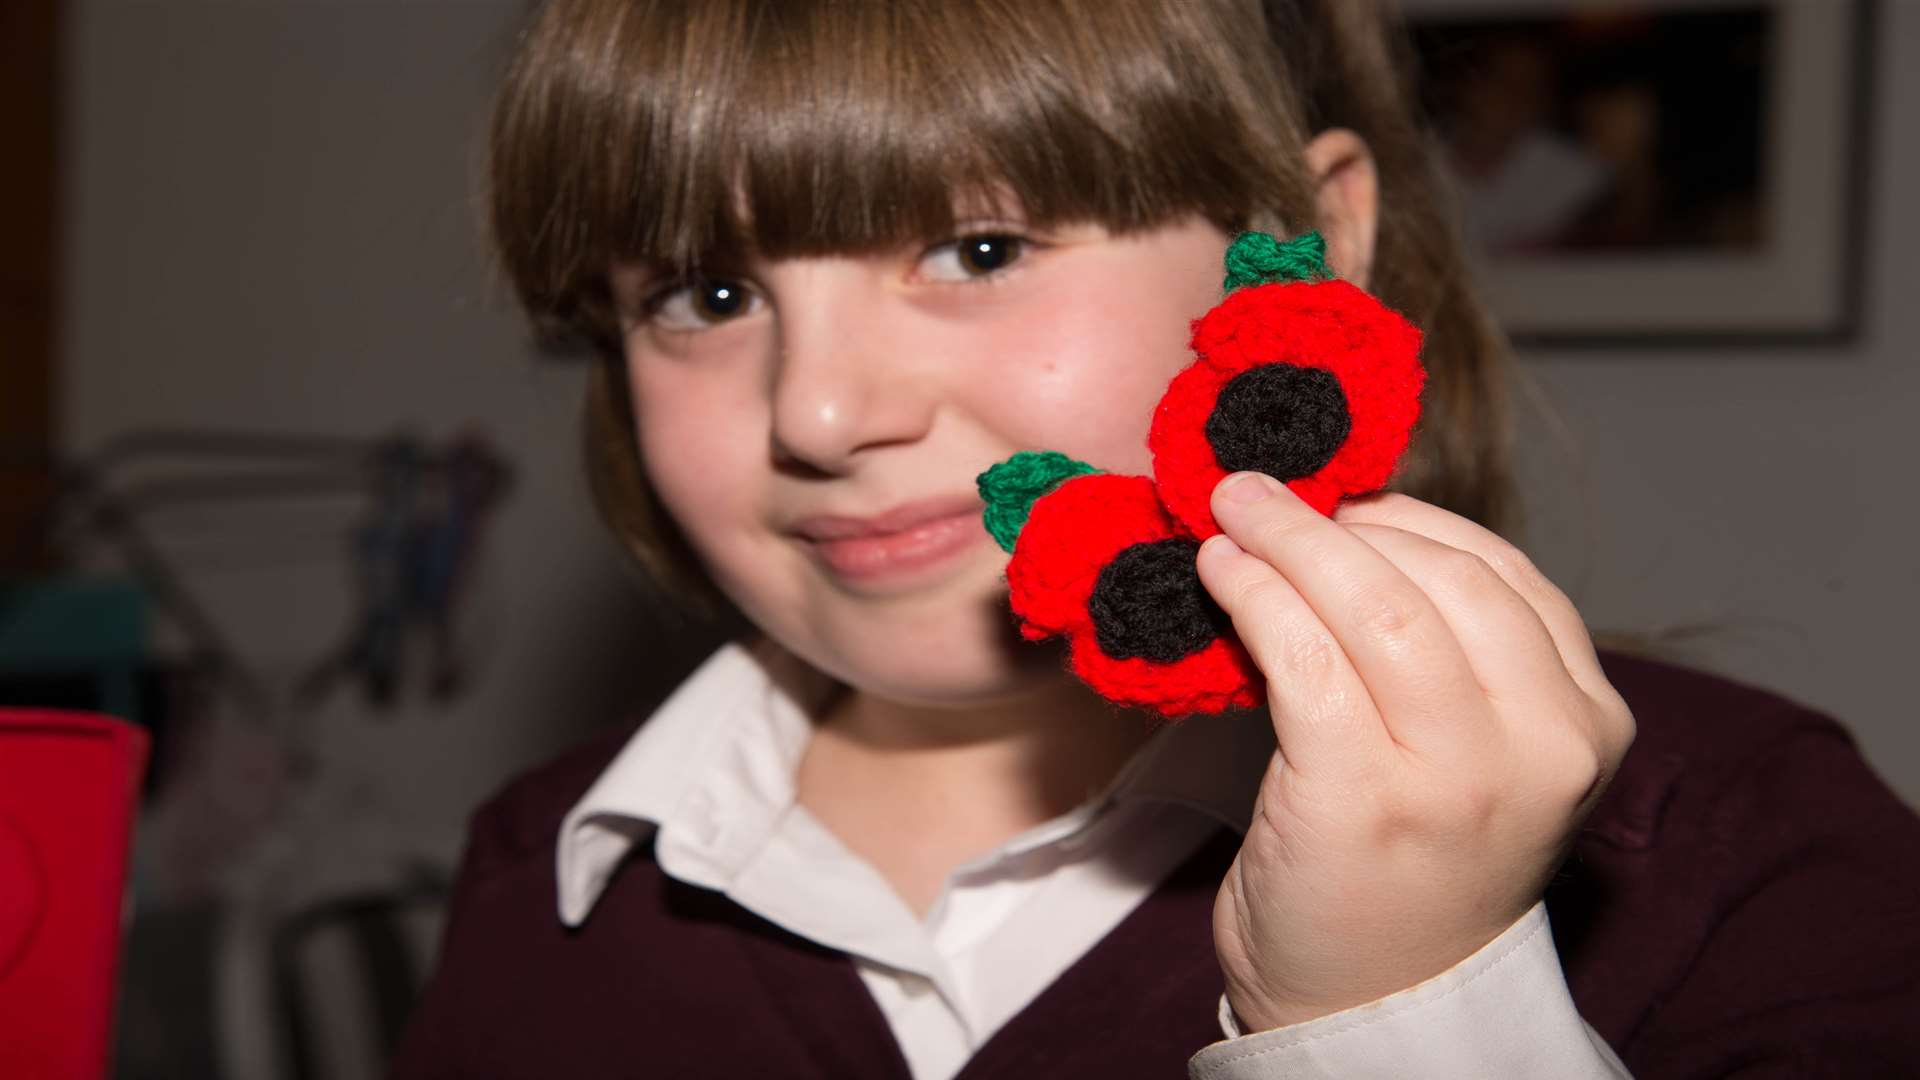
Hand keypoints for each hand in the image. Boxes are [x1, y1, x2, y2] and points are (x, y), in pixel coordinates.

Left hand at [1194, 471, 1634, 1031]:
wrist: (1371, 1002)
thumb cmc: (1410, 864)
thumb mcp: (1479, 756)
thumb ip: (1451, 654)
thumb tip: (1347, 520)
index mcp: (1588, 726)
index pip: (1507, 577)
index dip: (1412, 519)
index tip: (1343, 497)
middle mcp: (1543, 749)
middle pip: (1441, 580)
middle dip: (1338, 520)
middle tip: (1258, 490)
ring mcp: (1457, 779)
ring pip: (1376, 608)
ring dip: (1289, 543)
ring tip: (1232, 515)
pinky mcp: (1362, 801)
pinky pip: (1304, 659)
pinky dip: (1255, 597)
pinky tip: (1219, 576)